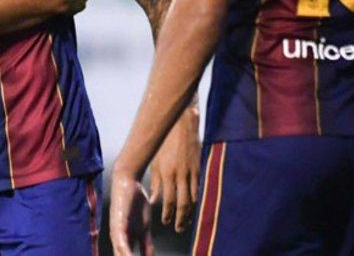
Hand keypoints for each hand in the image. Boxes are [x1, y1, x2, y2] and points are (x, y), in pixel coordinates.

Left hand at [109, 163, 154, 255]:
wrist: (129, 181)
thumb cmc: (136, 202)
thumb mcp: (145, 228)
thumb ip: (147, 245)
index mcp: (125, 241)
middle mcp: (118, 239)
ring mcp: (116, 232)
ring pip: (120, 254)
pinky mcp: (117, 224)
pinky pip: (121, 242)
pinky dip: (125, 252)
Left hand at [148, 105, 199, 232]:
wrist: (182, 124)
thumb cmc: (164, 141)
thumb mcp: (155, 160)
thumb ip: (155, 181)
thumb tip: (153, 199)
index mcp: (167, 172)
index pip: (169, 200)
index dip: (168, 214)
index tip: (166, 222)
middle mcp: (181, 174)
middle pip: (183, 203)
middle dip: (181, 218)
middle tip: (179, 228)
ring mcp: (192, 171)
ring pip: (194, 198)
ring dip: (191, 212)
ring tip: (188, 221)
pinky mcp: (200, 167)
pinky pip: (200, 187)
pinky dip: (197, 198)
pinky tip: (195, 205)